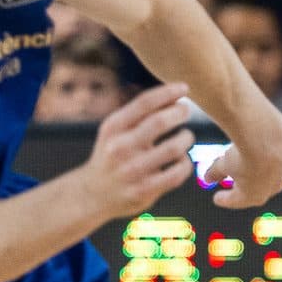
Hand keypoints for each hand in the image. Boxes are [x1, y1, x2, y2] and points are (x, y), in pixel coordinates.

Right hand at [74, 82, 195, 217]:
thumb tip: (175, 94)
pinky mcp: (145, 190)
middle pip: (160, 122)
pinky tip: (182, 159)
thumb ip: (139, 114)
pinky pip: (178, 173)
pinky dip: (185, 163)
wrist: (94, 193)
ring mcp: (133, 170)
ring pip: (174, 148)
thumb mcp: (115, 131)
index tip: (184, 88)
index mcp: (113, 128)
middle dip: (179, 112)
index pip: (144, 103)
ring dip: (186, 138)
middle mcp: (120, 148)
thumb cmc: (113, 154)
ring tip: (186, 136)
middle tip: (185, 111)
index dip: (168, 92)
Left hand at [204, 113, 281, 211]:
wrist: (263, 135)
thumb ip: (215, 172)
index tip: (216, 198)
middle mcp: (275, 186)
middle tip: (240, 181)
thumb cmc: (240, 153)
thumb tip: (206, 179)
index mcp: (255, 195)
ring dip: (273, 170)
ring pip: (281, 172)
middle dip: (251, 186)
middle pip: (262, 188)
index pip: (237, 200)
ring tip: (264, 166)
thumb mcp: (223, 163)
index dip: (226, 199)